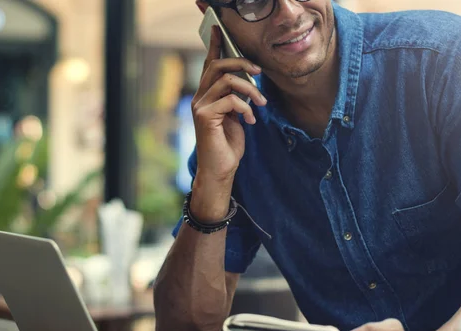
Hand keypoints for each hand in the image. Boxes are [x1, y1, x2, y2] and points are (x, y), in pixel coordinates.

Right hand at [191, 26, 267, 182]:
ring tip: (261, 103)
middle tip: (259, 72)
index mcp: (207, 95)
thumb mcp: (235, 117)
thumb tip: (247, 83)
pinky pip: (230, 101)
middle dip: (242, 64)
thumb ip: (235, 99)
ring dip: (250, 89)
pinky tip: (250, 121)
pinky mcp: (205, 117)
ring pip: (226, 81)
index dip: (214, 46)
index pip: (209, 65)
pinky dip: (245, 108)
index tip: (218, 29)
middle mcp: (200, 97)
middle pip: (218, 66)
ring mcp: (200, 106)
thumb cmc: (228, 145)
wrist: (221, 169)